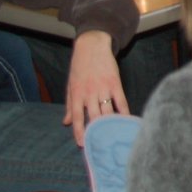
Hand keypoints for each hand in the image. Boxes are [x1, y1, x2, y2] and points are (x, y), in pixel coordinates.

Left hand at [64, 30, 125, 144]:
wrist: (92, 46)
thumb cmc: (80, 66)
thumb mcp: (71, 85)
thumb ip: (69, 105)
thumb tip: (66, 123)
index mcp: (77, 93)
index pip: (77, 117)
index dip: (79, 131)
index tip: (82, 144)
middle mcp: (89, 93)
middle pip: (93, 117)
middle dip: (96, 131)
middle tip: (100, 144)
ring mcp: (103, 88)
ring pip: (107, 111)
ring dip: (110, 124)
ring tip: (113, 137)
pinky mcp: (115, 83)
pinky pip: (121, 101)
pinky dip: (124, 112)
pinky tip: (126, 121)